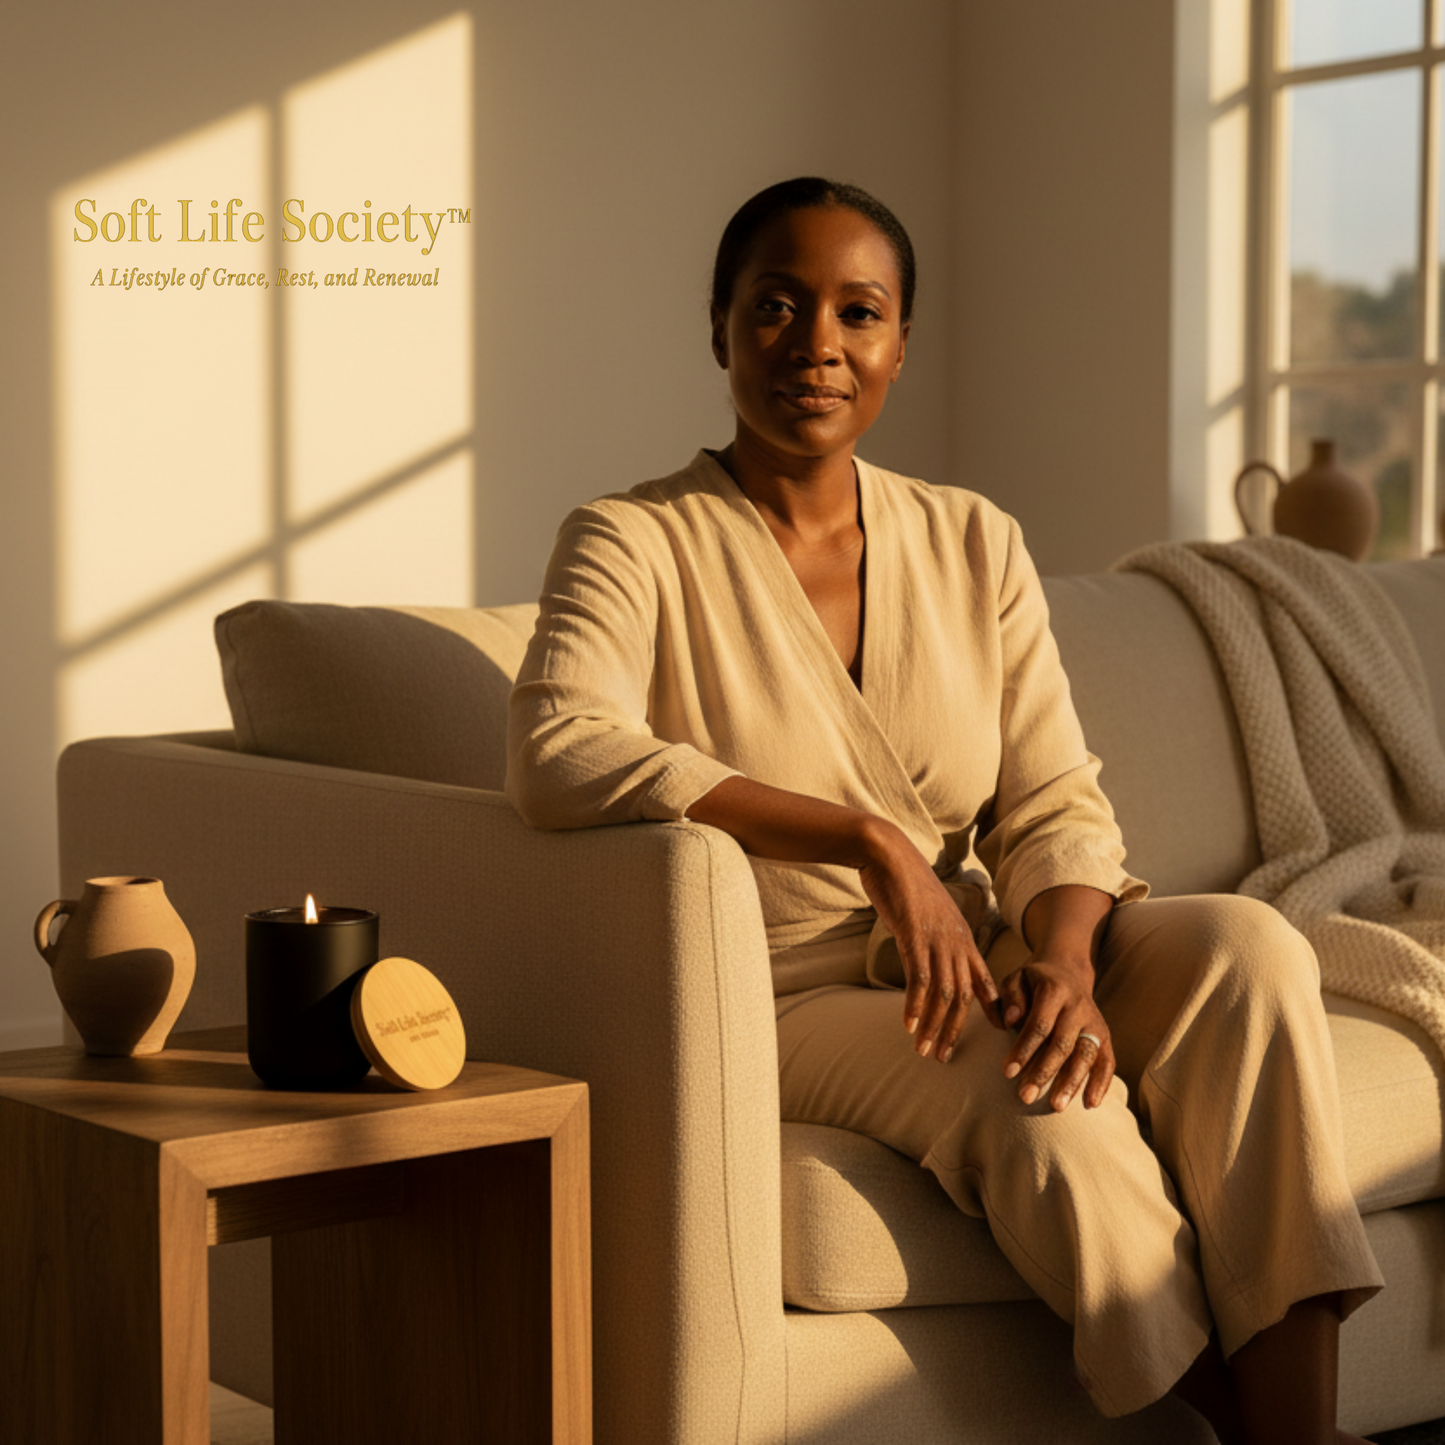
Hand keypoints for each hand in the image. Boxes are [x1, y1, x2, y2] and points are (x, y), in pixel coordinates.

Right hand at [858, 825, 1004, 1061]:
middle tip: (945, 1058)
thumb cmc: (907, 884)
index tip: (998, 1033)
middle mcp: (955, 943)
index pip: (985, 980)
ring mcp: (936, 940)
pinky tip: (909, 1024)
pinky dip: (916, 1005)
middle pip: (965, 997)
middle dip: (956, 1030)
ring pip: (944, 993)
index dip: (993, 1008)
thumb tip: (931, 959)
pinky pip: (919, 978)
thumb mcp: (930, 915)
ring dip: (934, 1026)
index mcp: (963, 938)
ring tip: (925, 1050)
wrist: (890, 856)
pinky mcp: (914, 937)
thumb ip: (937, 939)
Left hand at [999, 960, 1113, 1110]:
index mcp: (1055, 990)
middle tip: (1026, 1097)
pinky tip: (1090, 1105)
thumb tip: (1009, 1020)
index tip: (1007, 1072)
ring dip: (1072, 1083)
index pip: (1040, 1024)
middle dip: (1044, 1072)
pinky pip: (1108, 1061)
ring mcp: (1095, 1022)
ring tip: (1056, 1106)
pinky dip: (1101, 1083)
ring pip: (1086, 1055)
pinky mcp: (1105, 1036)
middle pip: (1063, 1044)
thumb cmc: (1034, 982)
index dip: (1024, 1049)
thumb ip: (1011, 997)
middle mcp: (1078, 1007)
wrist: (1068, 972)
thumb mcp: (1016, 978)